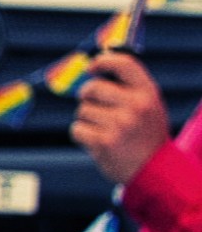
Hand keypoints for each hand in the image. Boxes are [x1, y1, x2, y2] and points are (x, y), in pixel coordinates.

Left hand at [73, 53, 171, 185]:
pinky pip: (77, 129)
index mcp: (148, 93)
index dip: (103, 61)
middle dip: (87, 96)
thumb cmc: (144, 133)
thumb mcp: (148, 106)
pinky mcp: (104, 142)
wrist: (154, 170)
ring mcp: (120, 125)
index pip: (125, 64)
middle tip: (95, 107)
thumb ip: (127, 87)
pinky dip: (82, 135)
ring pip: (83, 110)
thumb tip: (93, 66)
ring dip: (87, 120)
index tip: (91, 67)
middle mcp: (135, 106)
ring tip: (105, 131)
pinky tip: (98, 142)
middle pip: (92, 87)